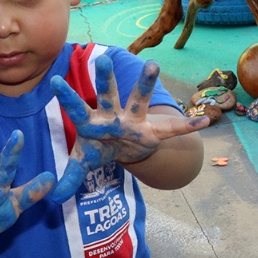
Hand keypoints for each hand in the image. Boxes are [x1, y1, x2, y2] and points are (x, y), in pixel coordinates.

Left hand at [49, 55, 208, 201]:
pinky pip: (171, 129)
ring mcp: (133, 121)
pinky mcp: (152, 131)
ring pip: (139, 99)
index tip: (54, 81)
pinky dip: (187, 126)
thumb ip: (68, 178)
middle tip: (103, 59)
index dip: (67, 96)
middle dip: (106, 79)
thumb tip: (53, 198)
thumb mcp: (82, 164)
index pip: (76, 108)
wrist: (123, 149)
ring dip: (146, 83)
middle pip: (108, 95)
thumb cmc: (99, 149)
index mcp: (91, 123)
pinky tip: (204, 122)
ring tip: (154, 65)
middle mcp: (112, 116)